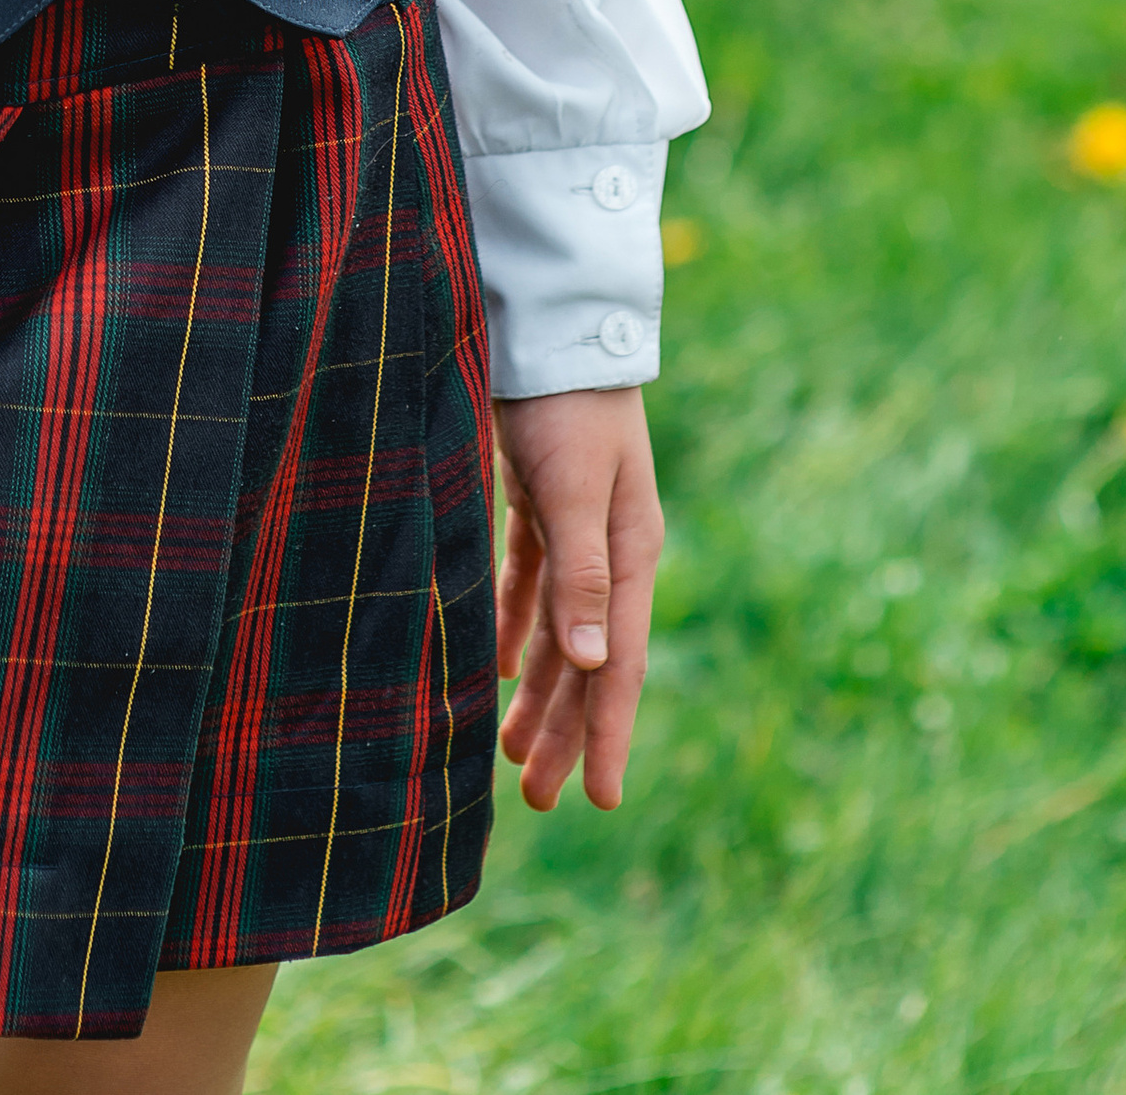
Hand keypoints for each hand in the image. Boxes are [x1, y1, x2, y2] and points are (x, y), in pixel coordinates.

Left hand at [493, 385, 663, 812]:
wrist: (552, 323)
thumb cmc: (568, 404)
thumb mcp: (577, 489)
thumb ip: (581, 573)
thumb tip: (595, 667)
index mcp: (630, 553)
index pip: (620, 665)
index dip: (608, 734)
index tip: (601, 801)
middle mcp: (608, 549)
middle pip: (586, 660)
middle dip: (563, 729)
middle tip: (535, 799)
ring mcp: (576, 525)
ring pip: (556, 629)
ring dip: (535, 689)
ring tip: (508, 752)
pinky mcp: (541, 501)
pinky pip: (528, 583)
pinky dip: (513, 626)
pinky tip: (496, 665)